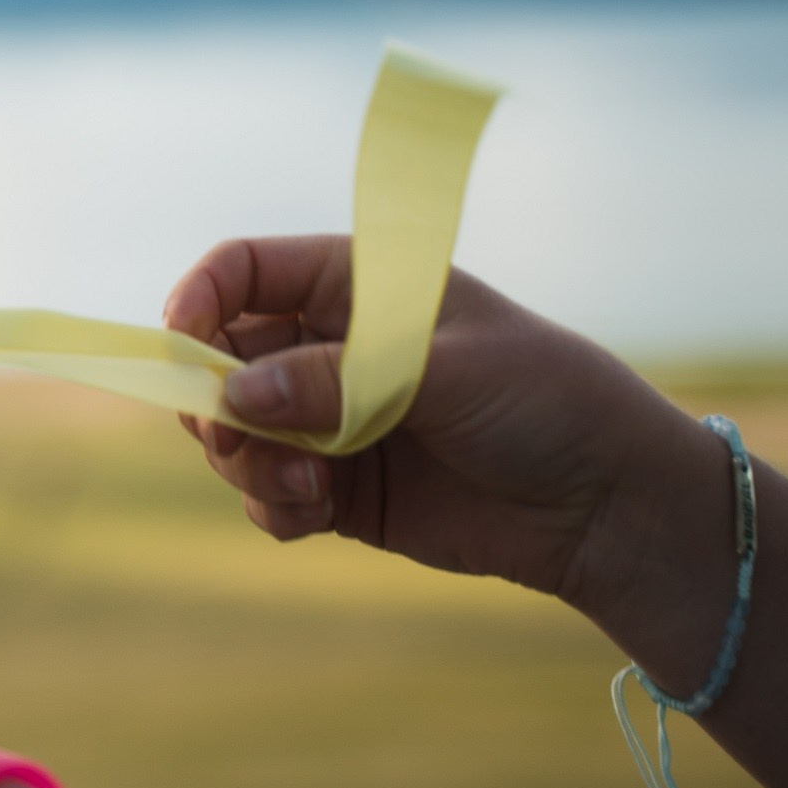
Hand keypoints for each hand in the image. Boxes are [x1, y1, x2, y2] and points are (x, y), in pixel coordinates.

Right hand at [163, 235, 721, 607]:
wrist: (607, 505)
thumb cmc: (543, 402)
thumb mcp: (440, 372)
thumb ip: (333, 381)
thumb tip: (235, 398)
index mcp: (356, 286)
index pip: (244, 272)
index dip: (199, 300)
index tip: (179, 343)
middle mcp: (329, 349)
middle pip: (218, 362)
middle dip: (215, 404)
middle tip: (241, 438)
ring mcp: (328, 421)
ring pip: (233, 435)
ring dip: (248, 464)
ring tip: (308, 488)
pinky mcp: (336, 489)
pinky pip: (265, 495)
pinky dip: (273, 508)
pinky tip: (315, 515)